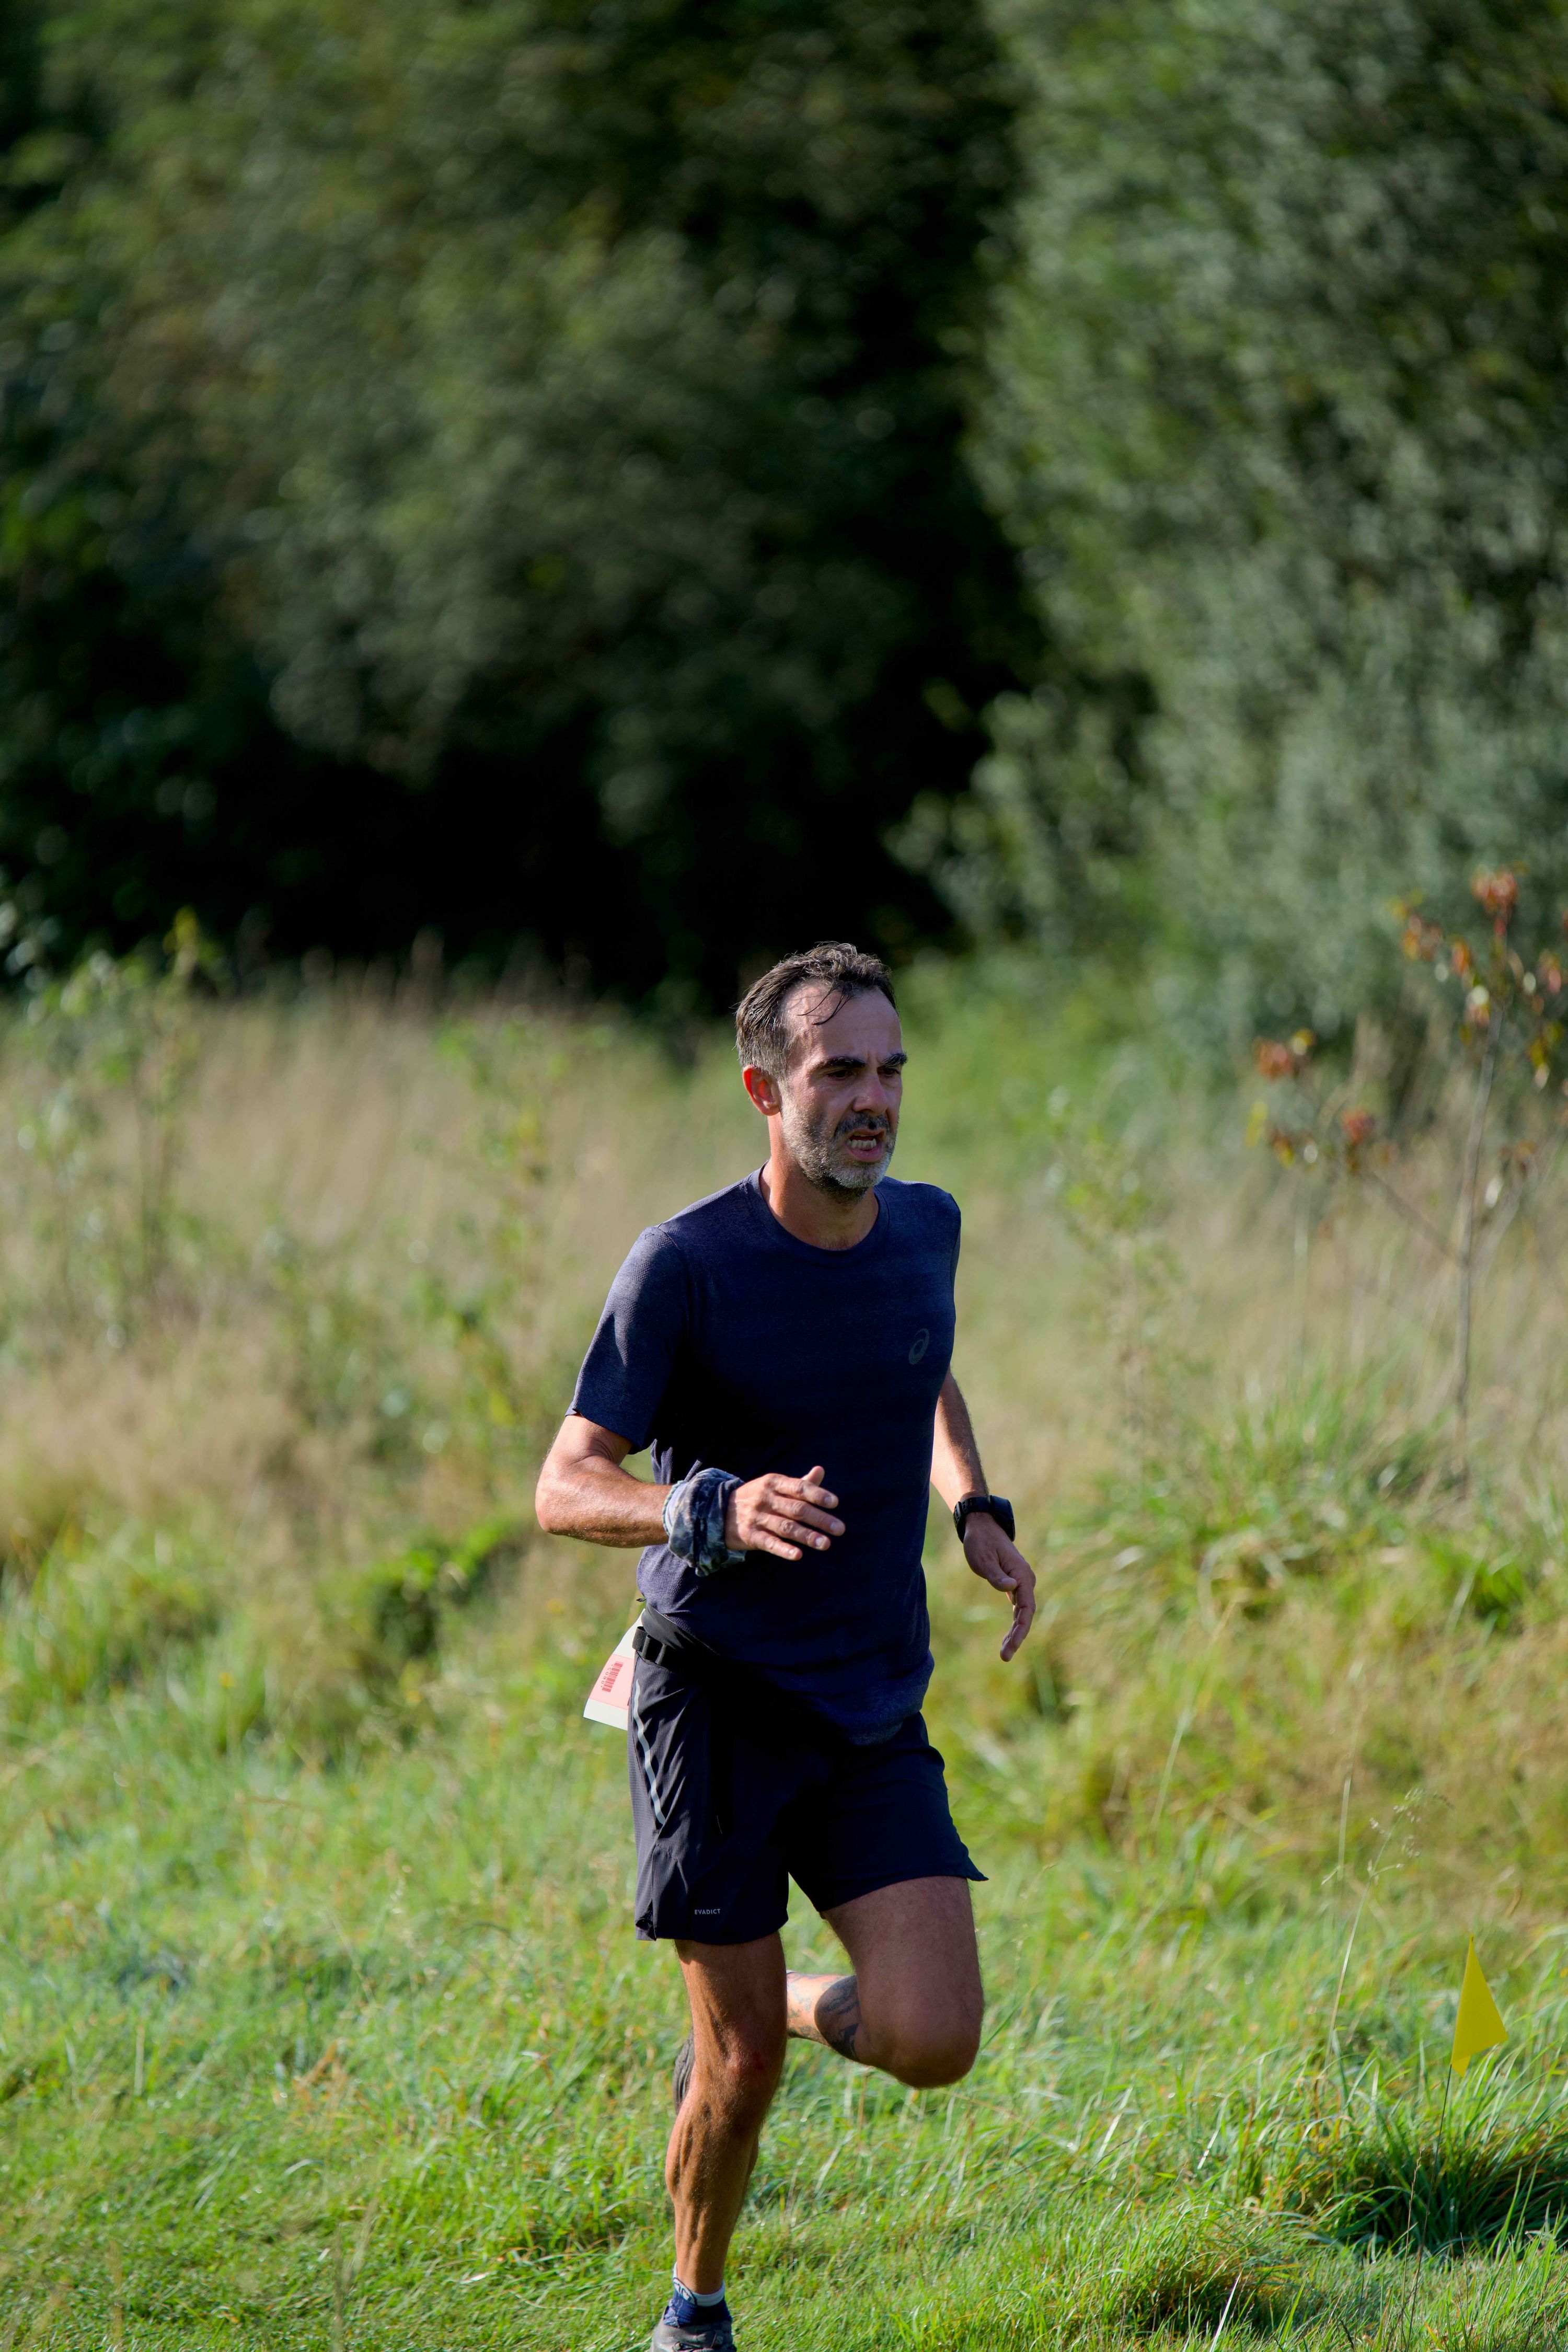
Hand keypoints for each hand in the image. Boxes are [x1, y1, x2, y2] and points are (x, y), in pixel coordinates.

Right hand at [725, 1464, 843, 1561]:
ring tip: (826, 1544)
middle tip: (840, 1529)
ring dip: (807, 1536)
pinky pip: (769, 1543)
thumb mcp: (774, 1486)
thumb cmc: (758, 1498)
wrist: (719, 1511)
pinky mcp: (751, 1536)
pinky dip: (784, 1549)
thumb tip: (820, 1470)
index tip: (835, 1503)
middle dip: (820, 1519)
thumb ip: (799, 1483)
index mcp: (774, 1483)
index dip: (817, 1494)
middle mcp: (766, 1499)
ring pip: (786, 1527)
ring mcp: (757, 1518)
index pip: (799, 1487)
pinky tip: (798, 1555)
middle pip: (797, 1509)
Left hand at [962, 1514, 1036, 1660]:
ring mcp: (1021, 1583)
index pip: (1026, 1608)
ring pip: (1022, 1613)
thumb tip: (1012, 1588)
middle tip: (1004, 1657)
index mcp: (1022, 1575)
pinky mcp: (1014, 1584)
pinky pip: (1018, 1608)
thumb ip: (997, 1576)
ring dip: (1016, 1633)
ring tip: (1005, 1653)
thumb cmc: (981, 1542)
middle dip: (1018, 1637)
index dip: (1021, 1629)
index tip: (1013, 1645)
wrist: (982, 1527)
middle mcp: (1026, 1580)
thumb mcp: (983, 1559)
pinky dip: (1014, 1624)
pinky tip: (1009, 1638)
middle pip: (1026, 1615)